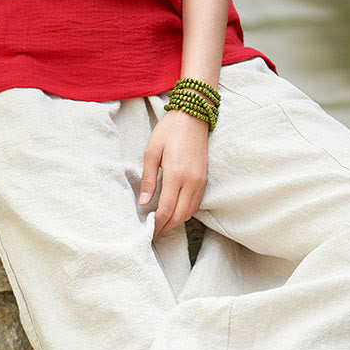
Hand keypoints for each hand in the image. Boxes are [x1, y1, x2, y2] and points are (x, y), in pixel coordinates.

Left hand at [139, 108, 209, 238]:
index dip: (157, 224)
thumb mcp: (151, 152)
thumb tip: (144, 202)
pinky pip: (195, 204)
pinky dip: (184, 212)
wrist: (193, 116)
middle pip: (180, 216)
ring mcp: (200, 182)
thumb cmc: (169, 131)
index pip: (167, 209)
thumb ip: (148, 179)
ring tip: (162, 224)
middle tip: (154, 232)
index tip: (149, 230)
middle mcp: (191, 182)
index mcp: (176, 175)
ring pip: (189, 212)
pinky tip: (174, 212)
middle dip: (166, 227)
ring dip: (176, 222)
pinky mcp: (204, 180)